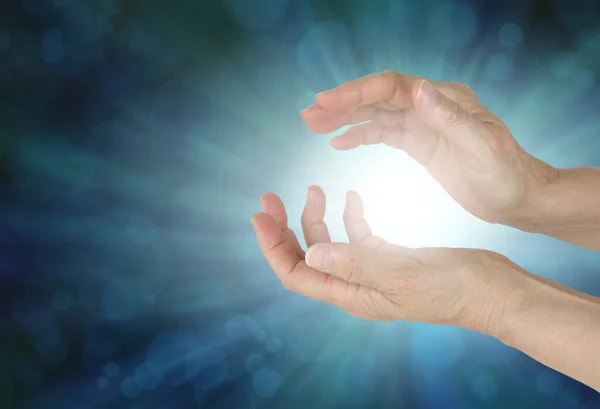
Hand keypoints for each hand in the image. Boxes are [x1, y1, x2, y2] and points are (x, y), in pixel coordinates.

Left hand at [251, 186, 522, 329]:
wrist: (488, 289)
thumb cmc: (448, 287)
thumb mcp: (398, 273)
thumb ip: (353, 263)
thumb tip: (310, 253)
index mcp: (350, 294)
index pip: (296, 274)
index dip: (272, 246)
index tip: (259, 215)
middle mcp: (354, 284)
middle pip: (305, 256)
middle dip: (285, 227)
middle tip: (269, 196)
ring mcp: (370, 270)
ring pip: (329, 243)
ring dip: (316, 216)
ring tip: (315, 187)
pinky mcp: (388, 257)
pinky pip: (358, 235)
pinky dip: (350, 215)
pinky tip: (353, 194)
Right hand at [301, 71, 557, 225]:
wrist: (520, 197)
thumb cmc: (507, 175)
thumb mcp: (482, 148)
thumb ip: (450, 118)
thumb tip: (417, 89)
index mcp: (444, 99)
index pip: (392, 87)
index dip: (356, 93)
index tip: (325, 103)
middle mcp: (430, 106)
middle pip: (377, 97)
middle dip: (342, 104)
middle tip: (309, 114)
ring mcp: (423, 124)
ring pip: (376, 114)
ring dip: (345, 118)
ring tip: (314, 125)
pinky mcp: (420, 143)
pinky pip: (384, 133)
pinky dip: (360, 135)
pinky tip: (340, 142)